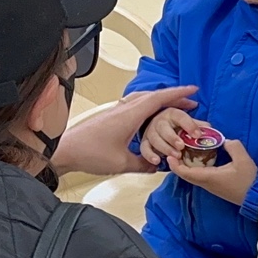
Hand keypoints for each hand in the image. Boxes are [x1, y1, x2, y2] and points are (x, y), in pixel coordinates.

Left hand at [51, 86, 198, 176]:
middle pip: (153, 96)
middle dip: (173, 96)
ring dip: (159, 99)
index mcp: (130, 115)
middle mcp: (124, 108)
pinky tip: (149, 114)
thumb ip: (143, 164)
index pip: (159, 99)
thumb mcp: (121, 163)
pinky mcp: (110, 116)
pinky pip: (134, 104)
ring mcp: (116, 111)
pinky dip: (147, 105)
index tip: (194, 90)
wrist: (63, 150)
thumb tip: (157, 167)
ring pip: (142, 98)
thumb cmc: (90, 154)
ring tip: (173, 106)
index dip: (178, 93)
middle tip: (190, 101)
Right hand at [140, 107, 202, 165]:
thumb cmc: (177, 124)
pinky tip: (157, 161)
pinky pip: (144, 149)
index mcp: (172, 113)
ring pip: (154, 139)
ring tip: (175, 155)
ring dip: (164, 148)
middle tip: (182, 146)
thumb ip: (198, 125)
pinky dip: (149, 155)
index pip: (181, 117)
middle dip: (172, 138)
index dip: (189, 125)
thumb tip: (210, 130)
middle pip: (163, 128)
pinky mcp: (144, 142)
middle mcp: (159, 121)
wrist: (158, 125)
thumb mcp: (187, 122)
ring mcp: (150, 131)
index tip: (198, 135)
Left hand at [169, 137, 257, 205]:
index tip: (169, 155)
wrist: (257, 196)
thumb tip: (224, 141)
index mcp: (208, 177)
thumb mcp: (243, 159)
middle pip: (185, 175)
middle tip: (175, 150)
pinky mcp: (215, 186)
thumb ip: (232, 146)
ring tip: (185, 152)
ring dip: (185, 166)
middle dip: (178, 164)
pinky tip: (199, 159)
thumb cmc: (248, 179)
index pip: (185, 173)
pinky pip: (199, 177)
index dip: (175, 165)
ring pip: (192, 176)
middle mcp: (206, 183)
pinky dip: (194, 168)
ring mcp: (210, 186)